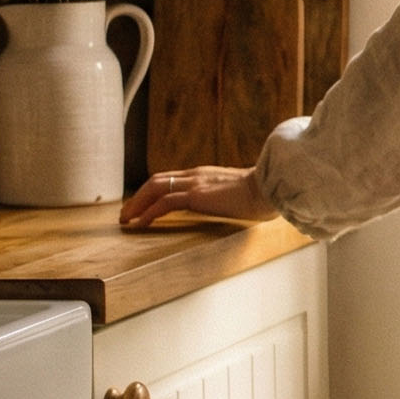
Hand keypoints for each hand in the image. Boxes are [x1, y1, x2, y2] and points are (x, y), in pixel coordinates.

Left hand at [118, 165, 277, 229]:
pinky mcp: (197, 195)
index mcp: (206, 175)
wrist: (273, 187)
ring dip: (136, 204)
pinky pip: (164, 203)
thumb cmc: (265, 193)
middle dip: (137, 197)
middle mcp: (196, 175)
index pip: (171, 178)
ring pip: (154, 188)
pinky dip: (149, 212)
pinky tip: (142, 224)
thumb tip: (235, 206)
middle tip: (126, 213)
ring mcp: (195, 183)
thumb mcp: (241, 194)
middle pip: (156, 180)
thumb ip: (230, 197)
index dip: (153, 191)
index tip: (144, 205)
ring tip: (127, 220)